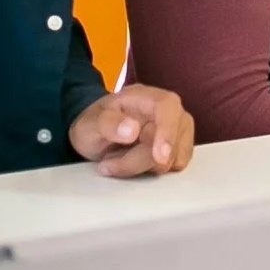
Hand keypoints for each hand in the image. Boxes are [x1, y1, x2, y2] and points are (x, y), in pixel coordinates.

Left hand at [68, 85, 195, 177]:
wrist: (96, 135)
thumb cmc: (95, 124)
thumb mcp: (90, 123)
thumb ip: (108, 124)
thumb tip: (132, 130)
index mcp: (146, 96)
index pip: (168, 107)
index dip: (167, 131)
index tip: (160, 156)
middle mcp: (168, 110)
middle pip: (170, 141)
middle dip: (137, 160)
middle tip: (108, 162)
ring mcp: (176, 129)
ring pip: (173, 158)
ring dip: (142, 168)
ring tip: (118, 160)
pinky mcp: (178, 148)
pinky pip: (175, 166)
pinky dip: (152, 172)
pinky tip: (135, 165)